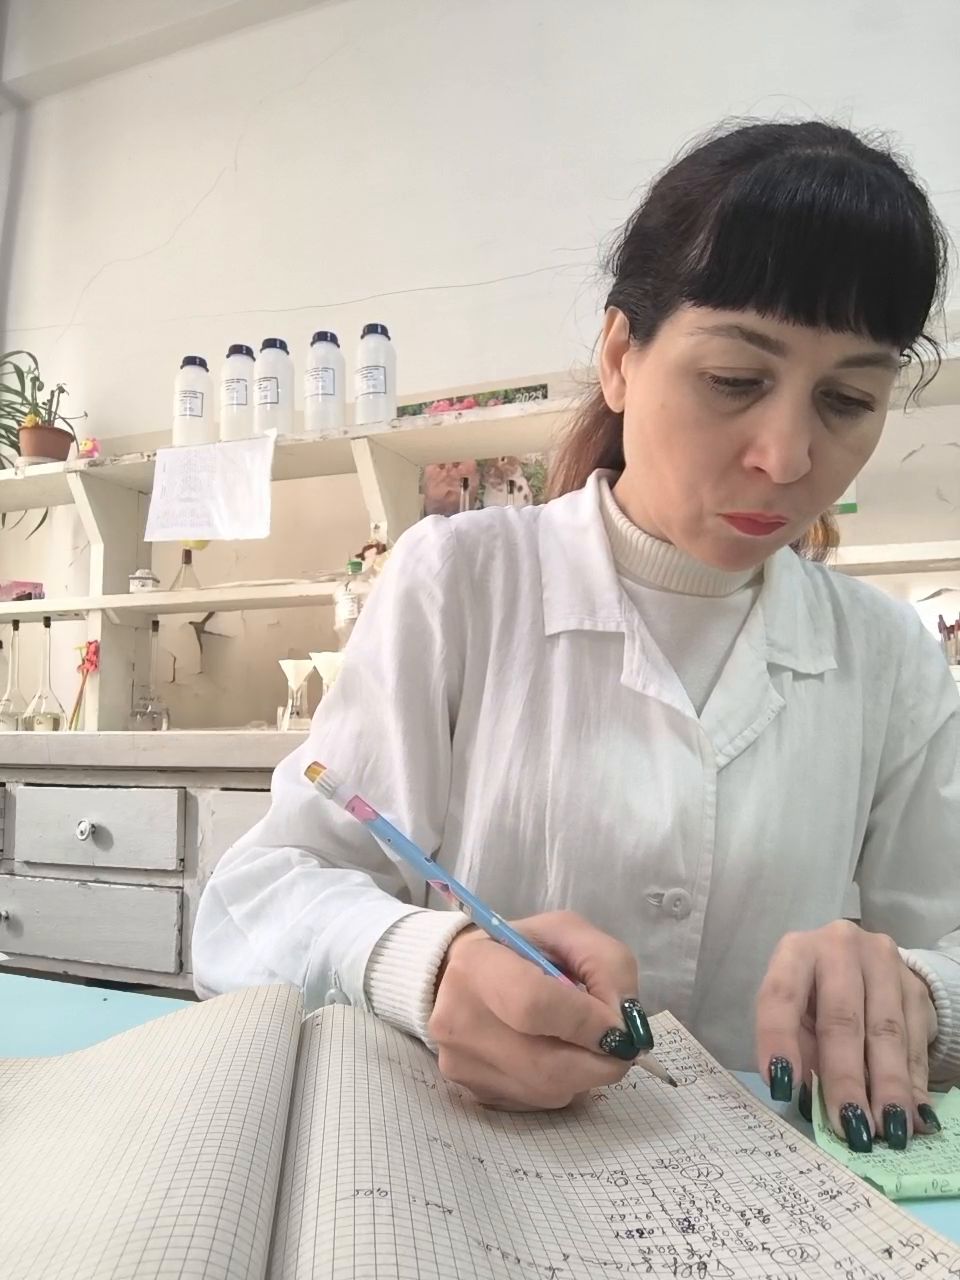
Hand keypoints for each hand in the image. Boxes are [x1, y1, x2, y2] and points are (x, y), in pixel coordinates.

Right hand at [429, 910, 650, 1109]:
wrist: (463, 977)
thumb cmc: (521, 950)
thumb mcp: (567, 934)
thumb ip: (605, 964)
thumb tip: (625, 1022)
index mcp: (478, 964)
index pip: (534, 1005)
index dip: (586, 1022)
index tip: (620, 1027)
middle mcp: (459, 1019)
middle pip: (546, 1065)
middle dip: (599, 1059)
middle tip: (620, 1045)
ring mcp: (462, 1063)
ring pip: (548, 1090)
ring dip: (583, 1072)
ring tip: (581, 1041)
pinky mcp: (473, 1092)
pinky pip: (537, 1101)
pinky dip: (561, 1083)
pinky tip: (553, 1054)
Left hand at [755, 920, 939, 1150]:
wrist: (864, 964)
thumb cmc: (815, 997)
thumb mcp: (796, 1015)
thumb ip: (800, 1050)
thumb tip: (812, 1103)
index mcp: (796, 951)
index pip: (781, 994)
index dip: (778, 1040)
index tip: (782, 1086)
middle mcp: (839, 947)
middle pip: (842, 1018)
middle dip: (847, 1079)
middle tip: (851, 1127)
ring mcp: (882, 962)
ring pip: (887, 1031)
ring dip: (888, 1087)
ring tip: (889, 1131)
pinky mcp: (915, 984)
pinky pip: (917, 1039)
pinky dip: (915, 1082)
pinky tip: (915, 1116)